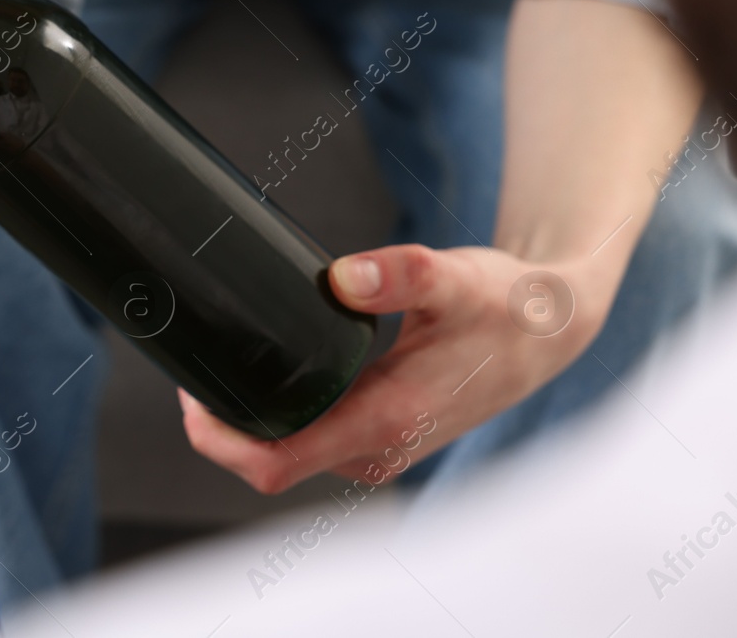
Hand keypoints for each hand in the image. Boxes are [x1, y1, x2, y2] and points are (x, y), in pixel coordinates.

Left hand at [179, 244, 612, 492]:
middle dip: (220, 425)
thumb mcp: (457, 278)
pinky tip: (256, 377)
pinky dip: (273, 416)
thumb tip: (344, 277)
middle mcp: (377, 450)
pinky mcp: (377, 436)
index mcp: (385, 422)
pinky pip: (306, 441)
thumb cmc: (503, 307)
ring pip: (284, 454)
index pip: (275, 463)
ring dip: (245, 421)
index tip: (188, 392)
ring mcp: (376, 450)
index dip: (219, 438)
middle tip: (190, 362)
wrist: (547, 330)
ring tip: (213, 364)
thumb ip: (402, 274)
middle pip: (267, 462)